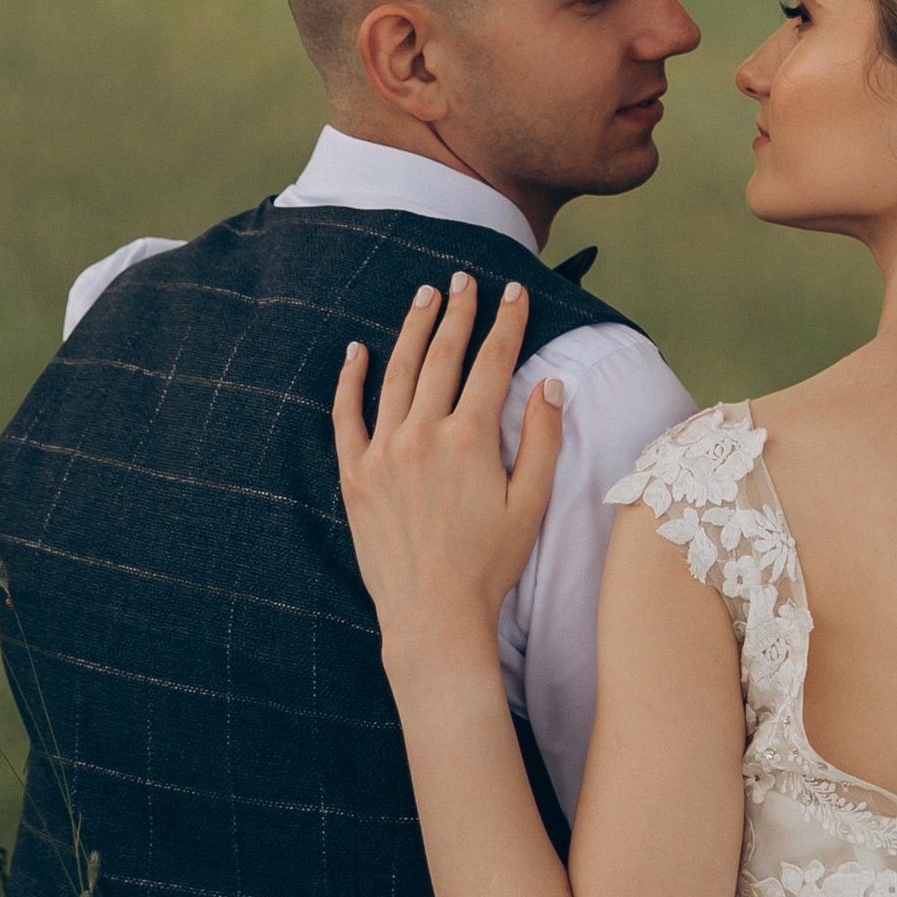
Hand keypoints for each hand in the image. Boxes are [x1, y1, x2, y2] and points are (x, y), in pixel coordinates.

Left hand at [331, 274, 564, 678]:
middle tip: (463, 280)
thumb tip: (550, 384)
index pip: (492, 362)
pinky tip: (356, 351)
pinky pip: (346, 416)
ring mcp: (384, 453)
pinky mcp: (355, 475)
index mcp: (469, 438)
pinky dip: (350, 380)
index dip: (507, 323)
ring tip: (422, 298)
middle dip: (456, 313)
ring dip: (411, 331)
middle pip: (441, 356)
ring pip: (396, 374)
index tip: (514, 292)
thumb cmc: (489, 564)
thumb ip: (541, 438)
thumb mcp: (531, 502)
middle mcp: (423, 435)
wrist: (432, 615)